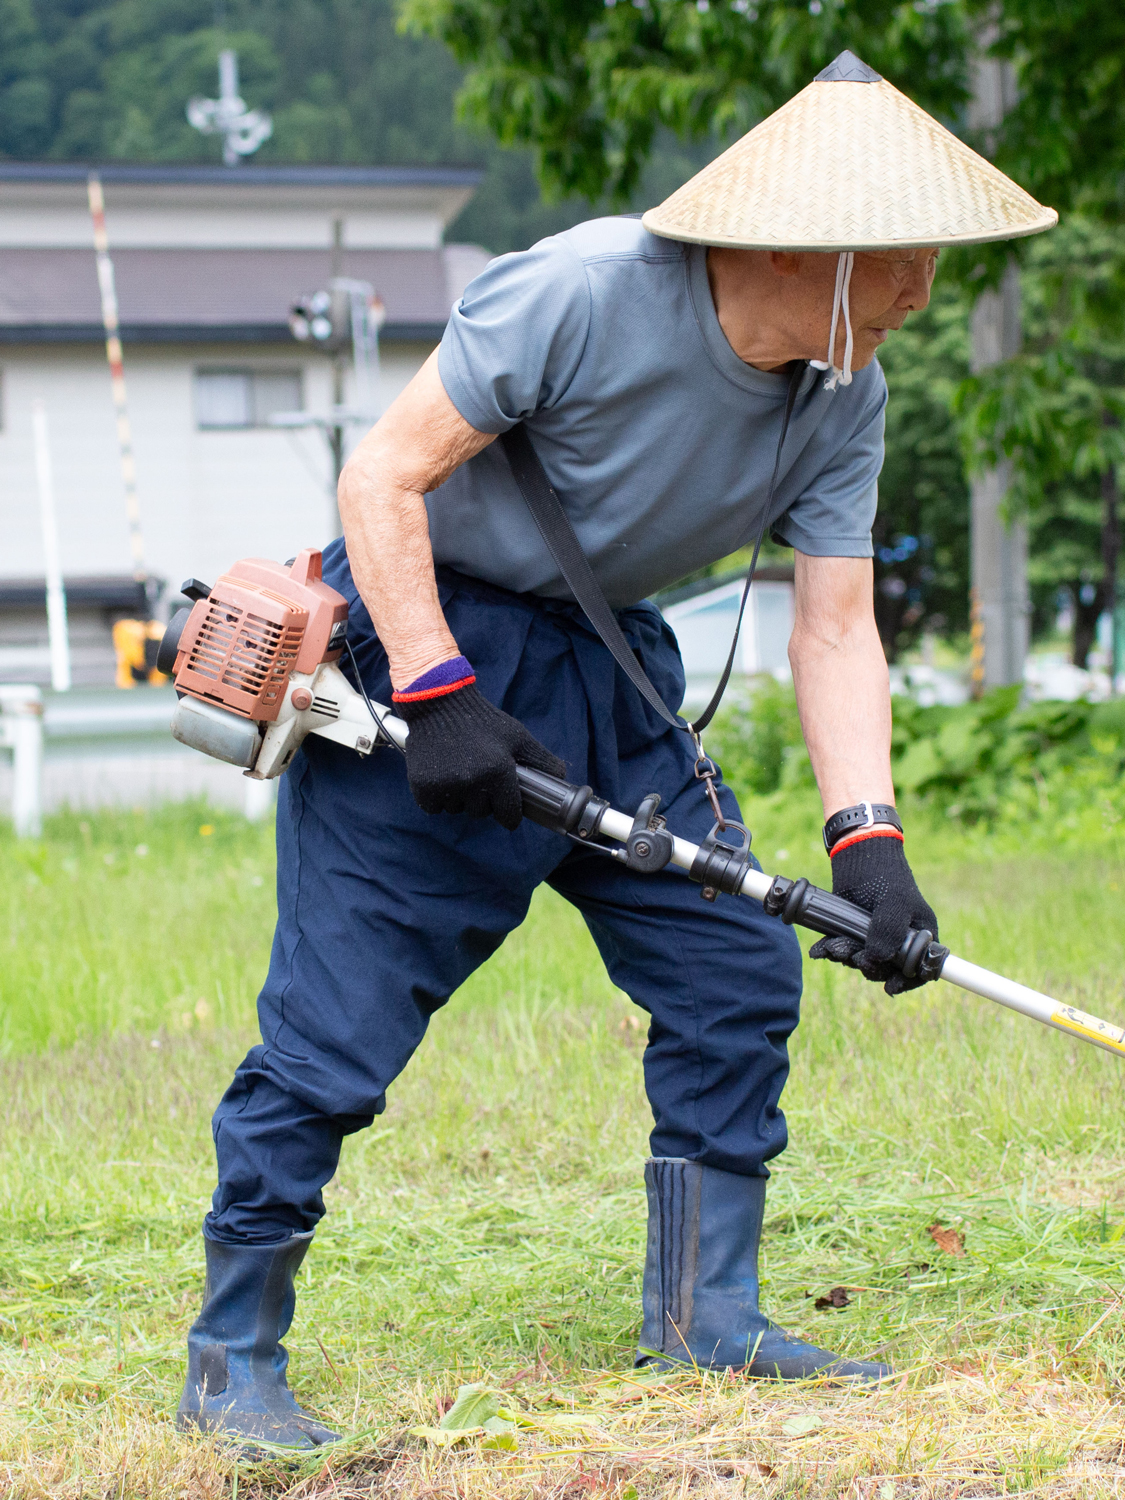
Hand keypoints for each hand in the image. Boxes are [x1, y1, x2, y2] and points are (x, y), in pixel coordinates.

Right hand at [396, 682, 565, 830]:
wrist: (439, 703)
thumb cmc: (483, 721)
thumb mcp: (517, 736)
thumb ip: (542, 760)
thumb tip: (562, 778)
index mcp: (498, 771)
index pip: (508, 816)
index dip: (509, 813)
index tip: (505, 807)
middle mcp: (472, 782)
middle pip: (481, 813)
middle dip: (483, 800)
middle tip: (479, 776)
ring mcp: (445, 785)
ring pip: (457, 810)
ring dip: (459, 798)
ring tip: (458, 771)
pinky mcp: (422, 786)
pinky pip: (434, 807)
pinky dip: (437, 797)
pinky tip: (441, 775)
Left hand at [808, 832, 938, 993]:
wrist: (856, 854)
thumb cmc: (885, 875)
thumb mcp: (894, 902)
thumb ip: (889, 932)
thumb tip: (877, 960)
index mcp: (920, 935)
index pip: (920, 968)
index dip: (907, 981)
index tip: (889, 987)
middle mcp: (898, 939)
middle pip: (886, 969)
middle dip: (868, 967)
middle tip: (854, 958)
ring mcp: (874, 936)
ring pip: (861, 960)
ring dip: (845, 957)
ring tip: (833, 947)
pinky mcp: (852, 931)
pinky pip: (843, 949)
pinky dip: (831, 950)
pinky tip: (820, 949)